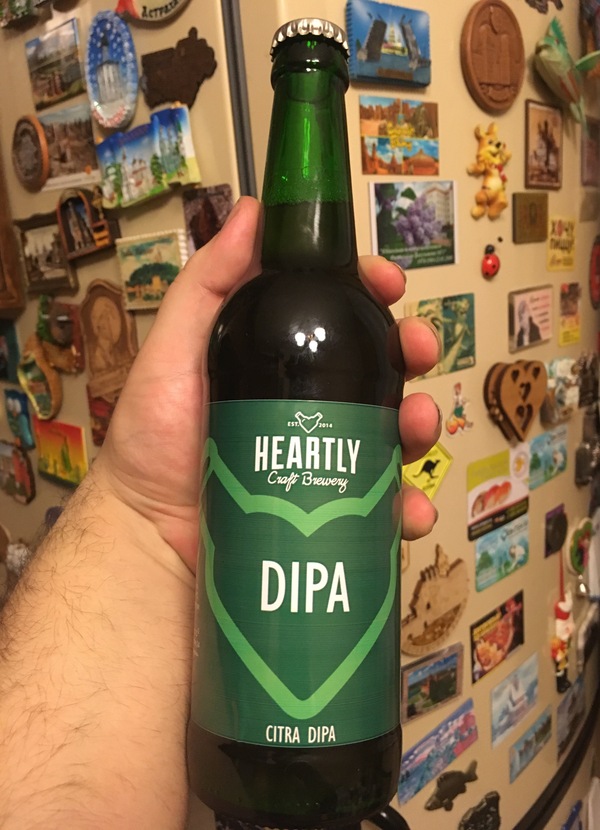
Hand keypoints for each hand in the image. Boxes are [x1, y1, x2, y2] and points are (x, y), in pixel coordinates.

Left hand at [96, 196, 440, 570]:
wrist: (150, 535)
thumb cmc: (154, 441)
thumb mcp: (173, 351)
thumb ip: (205, 285)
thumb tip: (250, 210)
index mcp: (278, 356)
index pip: (336, 310)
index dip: (370, 289)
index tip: (386, 281)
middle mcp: (310, 400)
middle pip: (379, 365)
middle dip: (410, 350)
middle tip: (416, 352)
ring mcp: (327, 455)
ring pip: (394, 429)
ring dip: (420, 422)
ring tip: (415, 428)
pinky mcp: (334, 508)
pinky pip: (384, 503)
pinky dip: (408, 506)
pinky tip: (409, 511)